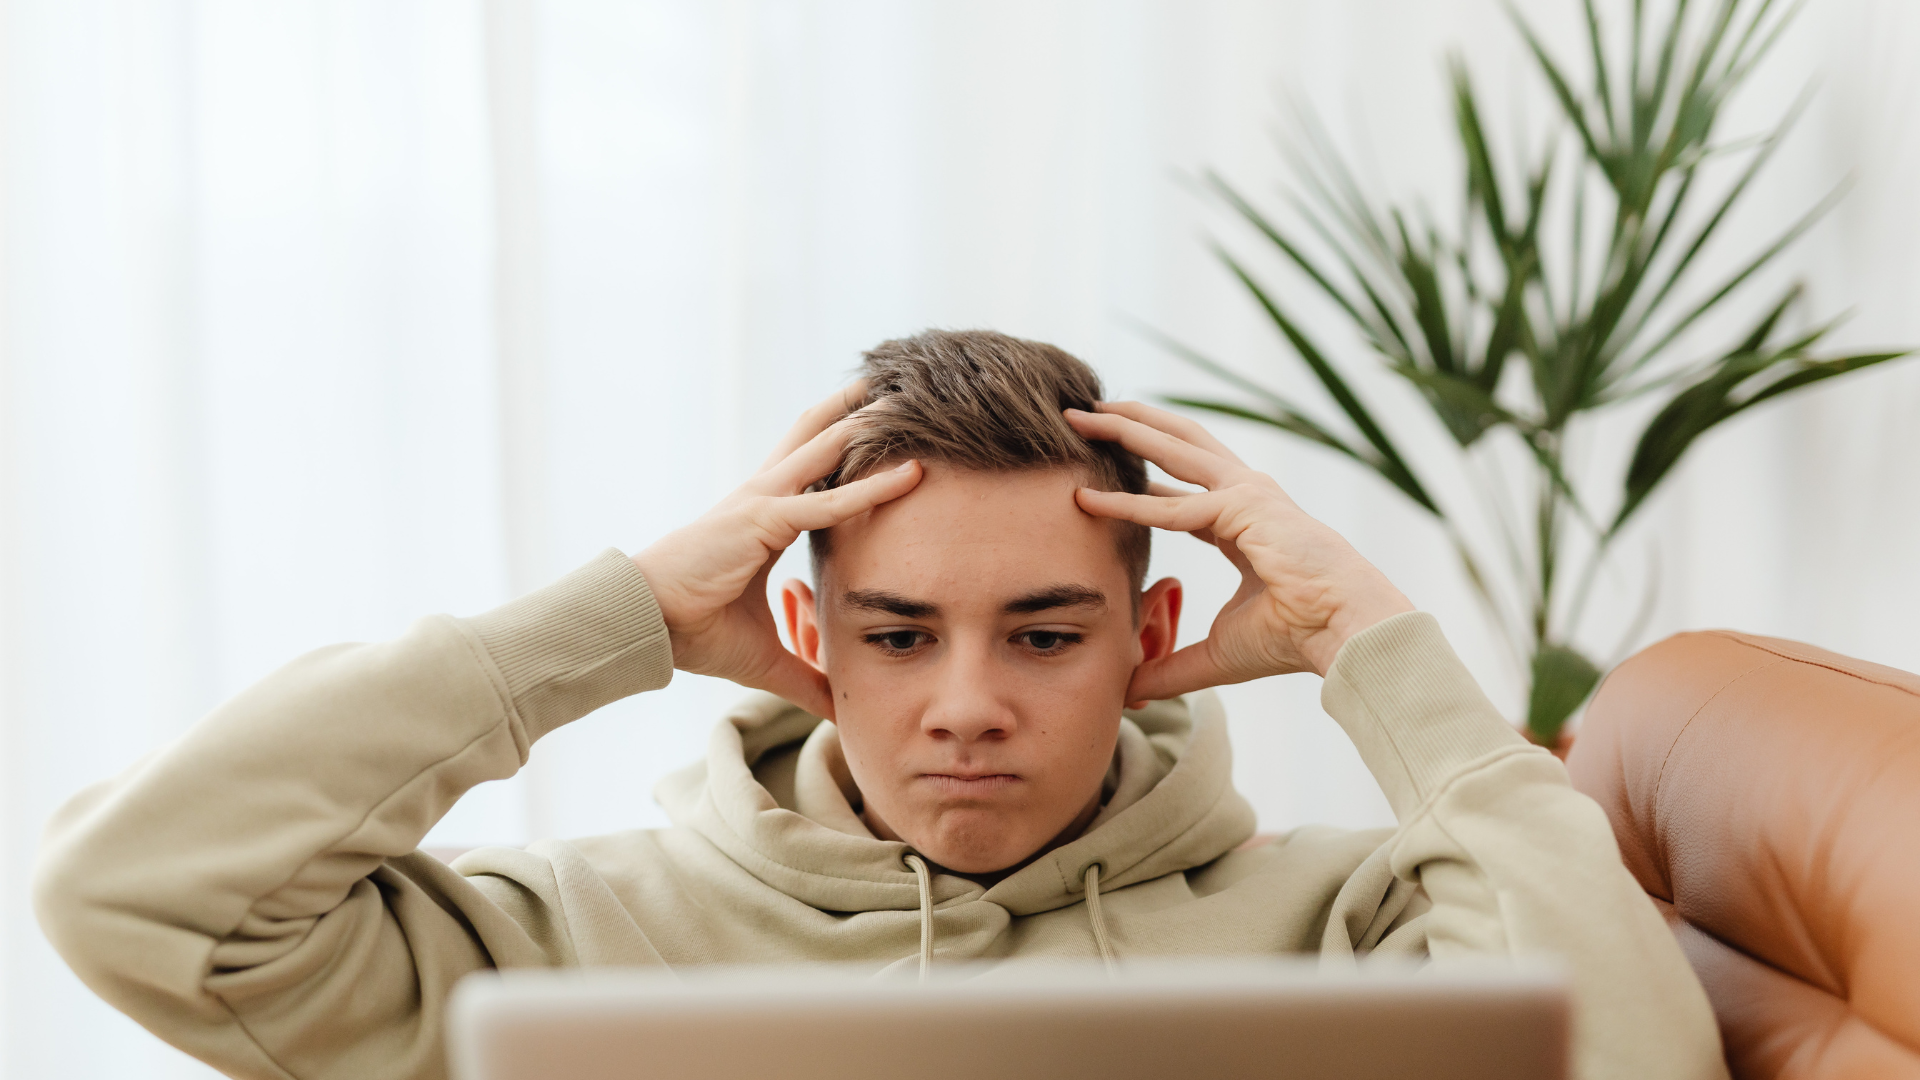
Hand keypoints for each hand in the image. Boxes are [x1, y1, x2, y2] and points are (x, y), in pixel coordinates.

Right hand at [631, 385, 919, 717]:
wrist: (647, 627)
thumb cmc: (695, 633)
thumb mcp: (766, 657)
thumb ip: (806, 676)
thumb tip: (838, 709)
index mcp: (766, 517)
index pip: (817, 471)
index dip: (850, 447)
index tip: (888, 429)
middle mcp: (765, 497)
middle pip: (819, 436)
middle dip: (858, 407)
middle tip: (901, 381)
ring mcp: (762, 502)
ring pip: (827, 449)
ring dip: (869, 423)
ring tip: (910, 395)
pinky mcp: (761, 522)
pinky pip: (825, 502)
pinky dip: (869, 489)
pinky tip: (910, 474)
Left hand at [1065, 401, 1411, 699]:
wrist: (1343, 633)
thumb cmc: (1295, 638)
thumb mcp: (1217, 654)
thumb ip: (1169, 668)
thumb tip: (1128, 693)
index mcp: (1244, 525)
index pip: (1185, 494)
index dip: (1143, 483)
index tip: (1103, 475)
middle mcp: (1246, 498)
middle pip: (1178, 448)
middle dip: (1131, 428)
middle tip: (1083, 415)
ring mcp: (1247, 494)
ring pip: (1174, 450)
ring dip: (1125, 431)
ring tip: (1080, 418)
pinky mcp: (1245, 507)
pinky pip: (1173, 508)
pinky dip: (1128, 504)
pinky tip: (1087, 501)